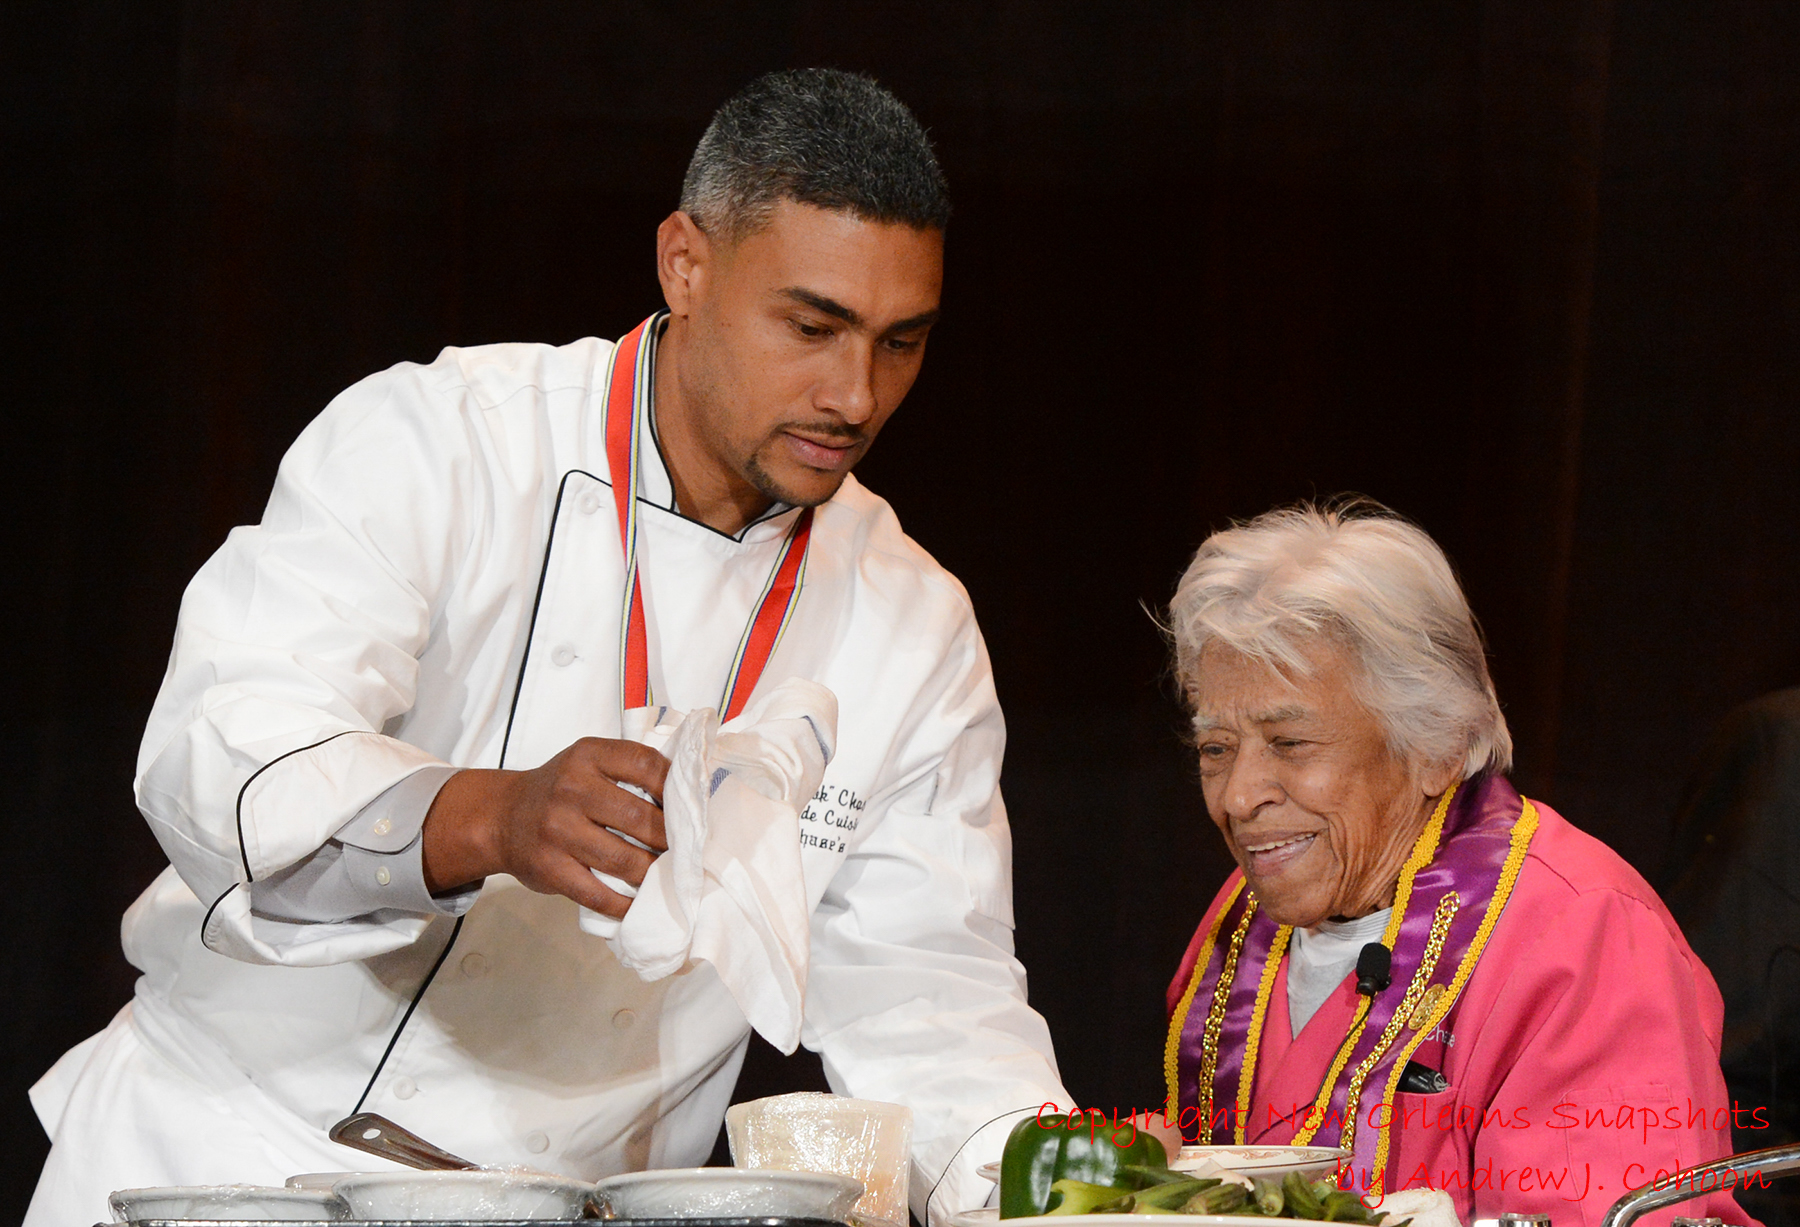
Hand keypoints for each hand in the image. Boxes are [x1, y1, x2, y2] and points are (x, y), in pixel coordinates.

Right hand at [421, 737, 669, 917]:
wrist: (502, 817)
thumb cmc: (561, 789)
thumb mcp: (589, 762)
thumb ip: (628, 771)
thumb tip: (688, 799)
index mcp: (588, 755)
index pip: (645, 765)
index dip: (676, 788)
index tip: (692, 807)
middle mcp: (571, 789)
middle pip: (639, 817)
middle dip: (671, 839)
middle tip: (689, 851)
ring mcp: (558, 830)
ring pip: (623, 859)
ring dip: (653, 873)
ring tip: (671, 877)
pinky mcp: (549, 868)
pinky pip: (597, 893)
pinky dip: (624, 904)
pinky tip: (640, 905)